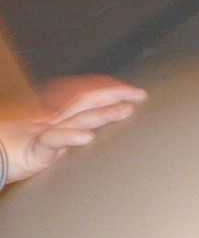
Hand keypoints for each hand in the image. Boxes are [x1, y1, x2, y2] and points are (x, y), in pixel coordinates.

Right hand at [0, 75, 145, 184]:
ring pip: (76, 117)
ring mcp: (43, 130)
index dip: (109, 88)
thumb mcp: (51, 137)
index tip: (133, 91)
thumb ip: (71, 130)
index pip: (85, 93)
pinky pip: (52, 139)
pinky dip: (69, 136)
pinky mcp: (36, 149)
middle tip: (139, 95)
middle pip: (85, 99)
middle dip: (114, 94)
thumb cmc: (20, 147)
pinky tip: (87, 137)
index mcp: (54, 110)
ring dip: (103, 113)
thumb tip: (94, 129)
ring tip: (125, 110)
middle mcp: (51, 115)